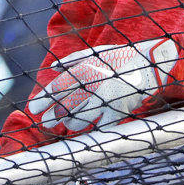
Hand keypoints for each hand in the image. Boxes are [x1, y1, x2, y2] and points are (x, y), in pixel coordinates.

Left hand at [28, 39, 177, 133]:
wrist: (150, 65)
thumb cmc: (119, 58)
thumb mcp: (96, 53)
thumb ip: (73, 60)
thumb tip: (53, 67)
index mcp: (86, 69)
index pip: (59, 87)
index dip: (44, 99)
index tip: (33, 108)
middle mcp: (94, 85)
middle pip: (65, 105)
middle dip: (52, 117)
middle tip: (46, 123)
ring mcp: (106, 100)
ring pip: (79, 119)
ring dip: (70, 123)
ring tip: (68, 123)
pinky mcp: (119, 112)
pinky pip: (100, 127)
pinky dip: (92, 130)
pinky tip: (86, 131)